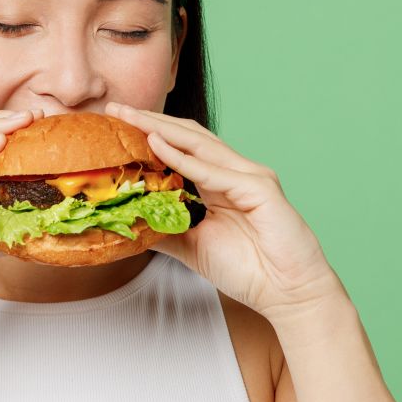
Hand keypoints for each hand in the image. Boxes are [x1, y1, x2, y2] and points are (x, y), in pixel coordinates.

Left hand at [104, 101, 346, 320]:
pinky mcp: (260, 189)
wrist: (287, 293)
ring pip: (200, 145)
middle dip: (150, 121)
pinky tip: (158, 146)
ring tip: (131, 118)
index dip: (149, 133)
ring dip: (162, 130)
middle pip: (188, 137)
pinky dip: (184, 159)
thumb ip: (164, 231)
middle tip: (115, 109)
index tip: (114, 125)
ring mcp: (250, 176)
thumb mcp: (192, 248)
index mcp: (221, 182)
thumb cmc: (248, 269)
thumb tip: (128, 224)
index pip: (181, 147)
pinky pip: (214, 172)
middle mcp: (236, 172)